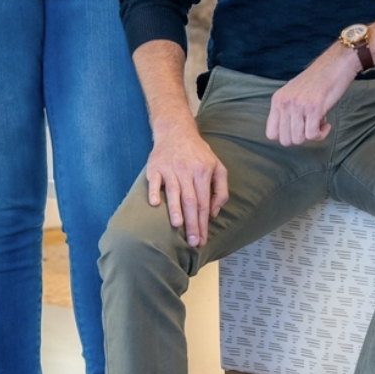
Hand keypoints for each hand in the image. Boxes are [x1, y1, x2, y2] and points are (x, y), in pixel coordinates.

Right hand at [145, 120, 229, 247]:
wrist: (176, 131)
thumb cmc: (198, 153)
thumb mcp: (217, 167)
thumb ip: (221, 189)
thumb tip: (214, 213)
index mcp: (203, 172)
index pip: (204, 203)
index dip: (203, 223)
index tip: (202, 240)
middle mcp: (187, 170)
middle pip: (190, 201)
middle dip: (192, 224)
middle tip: (192, 242)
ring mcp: (170, 168)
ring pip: (173, 192)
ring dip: (175, 209)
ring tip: (178, 226)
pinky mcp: (155, 166)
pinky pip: (153, 181)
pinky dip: (154, 192)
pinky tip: (154, 204)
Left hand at [266, 44, 359, 145]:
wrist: (335, 64)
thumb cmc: (318, 80)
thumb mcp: (294, 92)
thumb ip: (287, 109)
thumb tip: (289, 132)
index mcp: (277, 100)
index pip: (271, 134)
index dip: (286, 137)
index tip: (299, 129)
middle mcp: (285, 103)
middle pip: (286, 140)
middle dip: (301, 138)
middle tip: (311, 126)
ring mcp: (298, 105)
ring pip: (299, 140)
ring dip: (312, 136)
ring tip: (320, 122)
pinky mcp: (314, 107)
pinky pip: (313, 134)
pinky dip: (321, 134)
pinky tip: (327, 124)